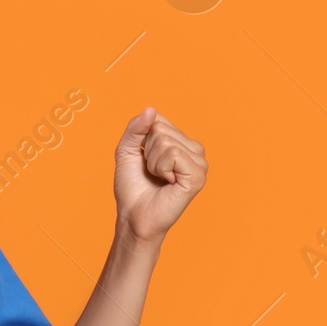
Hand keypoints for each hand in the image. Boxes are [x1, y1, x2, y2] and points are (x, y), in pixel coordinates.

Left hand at [113, 106, 207, 244]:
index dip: (142, 139)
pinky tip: (167, 183)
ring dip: (153, 162)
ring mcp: (199, 163)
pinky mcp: (198, 176)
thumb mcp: (127, 150)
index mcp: (182, 142)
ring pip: (166, 141)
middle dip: (147, 151)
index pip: (158, 119)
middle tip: (152, 172)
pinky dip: (161, 168)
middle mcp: (195, 150)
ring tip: (159, 178)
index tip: (144, 160)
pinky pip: (173, 154)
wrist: (134, 216)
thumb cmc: (132, 187)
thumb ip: (135, 127)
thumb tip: (151, 109)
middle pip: (161, 129)